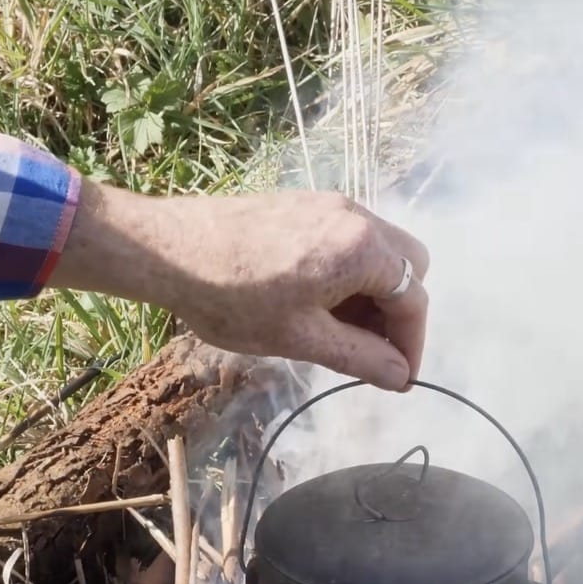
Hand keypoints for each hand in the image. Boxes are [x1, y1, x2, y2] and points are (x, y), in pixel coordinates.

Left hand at [47, 180, 429, 389]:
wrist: (168, 250)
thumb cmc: (233, 299)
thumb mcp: (303, 339)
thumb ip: (361, 357)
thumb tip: (401, 377)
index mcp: (363, 248)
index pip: (414, 300)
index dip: (411, 345)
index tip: (398, 380)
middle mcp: (355, 216)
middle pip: (408, 266)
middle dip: (398, 312)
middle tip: (370, 351)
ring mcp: (329, 204)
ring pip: (379, 251)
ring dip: (372, 293)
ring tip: (338, 332)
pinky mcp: (303, 203)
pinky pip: (348, 238)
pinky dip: (349, 273)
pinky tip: (315, 302)